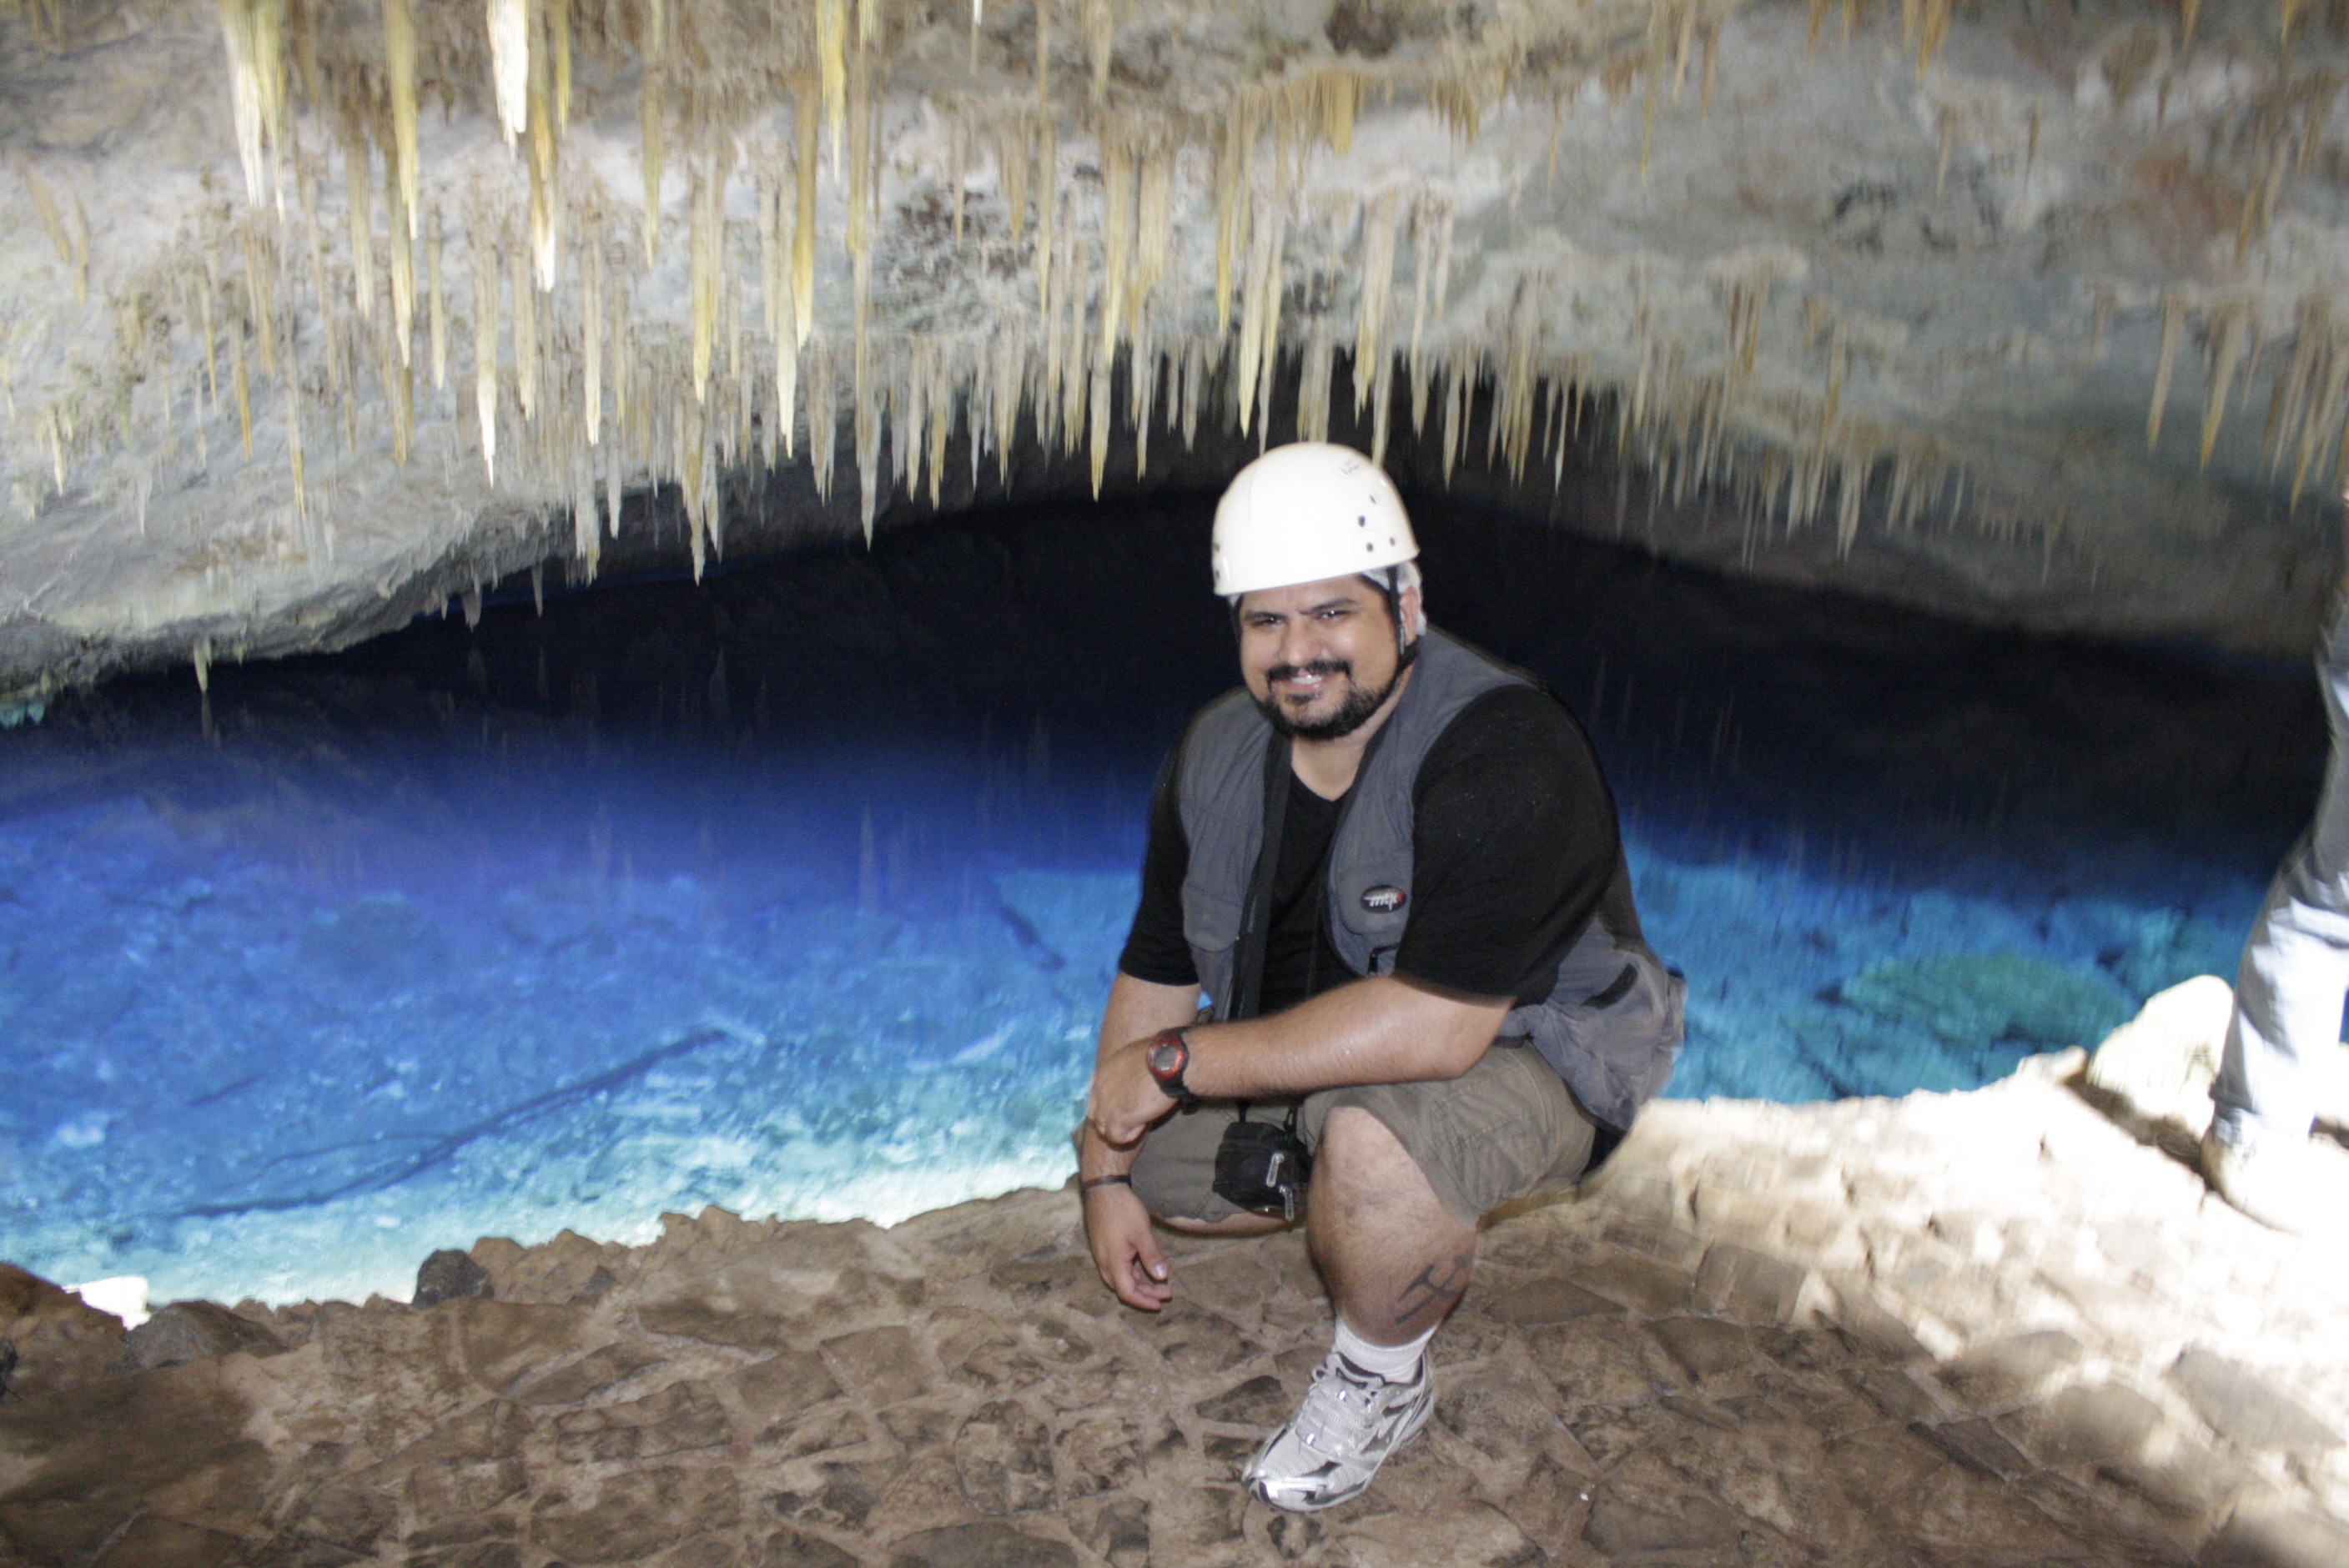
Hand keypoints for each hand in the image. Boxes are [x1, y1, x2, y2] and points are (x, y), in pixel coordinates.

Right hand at [1082, 1181, 1171, 1310]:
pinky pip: (1117, 1268)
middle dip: (1145, 1294)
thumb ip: (1152, 1256)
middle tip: (1166, 1293)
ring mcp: (1102, 1255)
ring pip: (1120, 1279)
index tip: (1160, 1303)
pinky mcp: (1104, 1247)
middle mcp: (1105, 1263)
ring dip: (1139, 1284)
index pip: (1127, 1292)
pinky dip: (1132, 1273)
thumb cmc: (1122, 1210)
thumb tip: (1162, 1277)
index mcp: (1113, 1263)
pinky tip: (1144, 1269)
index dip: (1144, 1301)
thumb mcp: (1141, 1233)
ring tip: (1159, 1283)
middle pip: (1123, 1288)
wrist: (1103, 1189)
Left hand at [1085, 1034, 1176, 1147]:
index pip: (1094, 1096)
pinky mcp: (1119, 1118)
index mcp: (1103, 1072)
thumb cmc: (1158, 1054)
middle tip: (1129, 1117)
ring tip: (1138, 1122)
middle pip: (1095, 1115)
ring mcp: (1107, 1105)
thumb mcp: (1133, 1056)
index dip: (1106, 1104)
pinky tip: (1142, 1125)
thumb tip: (1135, 1073)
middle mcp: (1100, 1089)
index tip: (1121, 1105)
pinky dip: (1128, 1136)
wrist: (1165, 1062)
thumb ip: (1126, 1069)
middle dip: (1110, 1119)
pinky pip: (1116, 1137)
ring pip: (1103, 1128)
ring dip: (1120, 1129)